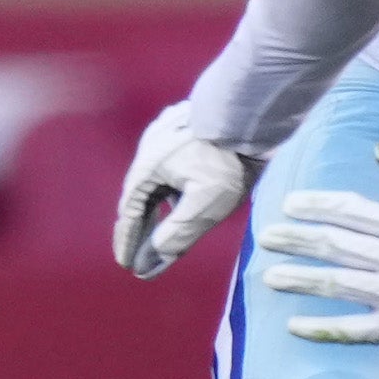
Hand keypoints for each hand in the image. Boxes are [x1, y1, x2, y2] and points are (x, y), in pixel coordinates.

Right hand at [112, 103, 255, 278]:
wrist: (251, 113)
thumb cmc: (227, 161)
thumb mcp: (204, 205)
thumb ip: (178, 233)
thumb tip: (156, 256)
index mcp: (147, 169)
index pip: (131, 213)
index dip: (128, 241)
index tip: (127, 265)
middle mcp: (149, 150)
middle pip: (140, 196)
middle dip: (142, 227)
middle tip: (142, 253)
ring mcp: (165, 135)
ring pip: (156, 178)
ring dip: (157, 206)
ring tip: (162, 227)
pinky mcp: (184, 127)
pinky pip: (170, 163)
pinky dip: (171, 186)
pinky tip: (182, 192)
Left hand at [259, 142, 378, 353]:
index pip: (349, 210)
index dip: (315, 206)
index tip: (289, 205)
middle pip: (332, 245)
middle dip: (295, 240)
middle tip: (267, 237)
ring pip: (333, 284)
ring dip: (299, 280)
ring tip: (270, 277)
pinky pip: (351, 329)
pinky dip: (321, 329)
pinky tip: (294, 327)